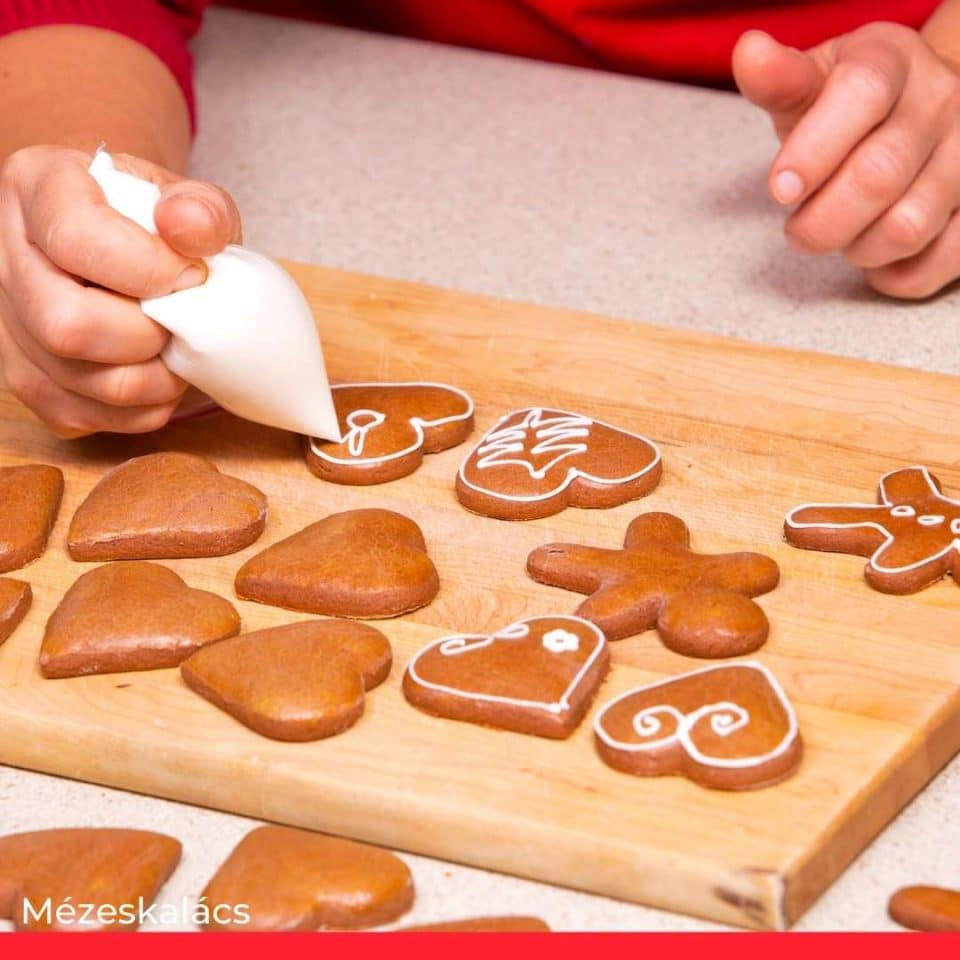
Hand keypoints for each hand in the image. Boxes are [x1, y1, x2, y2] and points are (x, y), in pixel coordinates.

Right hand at [0, 145, 241, 435]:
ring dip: (155, 378)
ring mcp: (8, 326)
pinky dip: (143, 408)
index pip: (76, 240)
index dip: (149, 269)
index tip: (192, 275)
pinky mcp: (28, 381)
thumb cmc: (160, 224)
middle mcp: (4, 259)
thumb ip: (201, 209)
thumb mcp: (189, 200)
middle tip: (181, 321)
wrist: (131, 248)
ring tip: (176, 347)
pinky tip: (157, 371)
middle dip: (148, 334)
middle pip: (67, 325)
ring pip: (81, 382)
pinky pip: (88, 417)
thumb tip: (192, 228)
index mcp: (37, 187)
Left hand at [734, 23, 959, 298]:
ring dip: (855, 248)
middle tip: (797, 228)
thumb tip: (748, 52)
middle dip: (819, 220)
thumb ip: (778, 81)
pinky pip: (938, 264)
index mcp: (893, 60)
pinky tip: (874, 259)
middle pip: (878, 176)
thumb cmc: (844, 108)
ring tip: (840, 233)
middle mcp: (942, 101)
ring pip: (907, 227)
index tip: (779, 189)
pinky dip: (894, 276)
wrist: (914, 113)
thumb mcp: (810, 85)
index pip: (862, 93)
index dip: (813, 149)